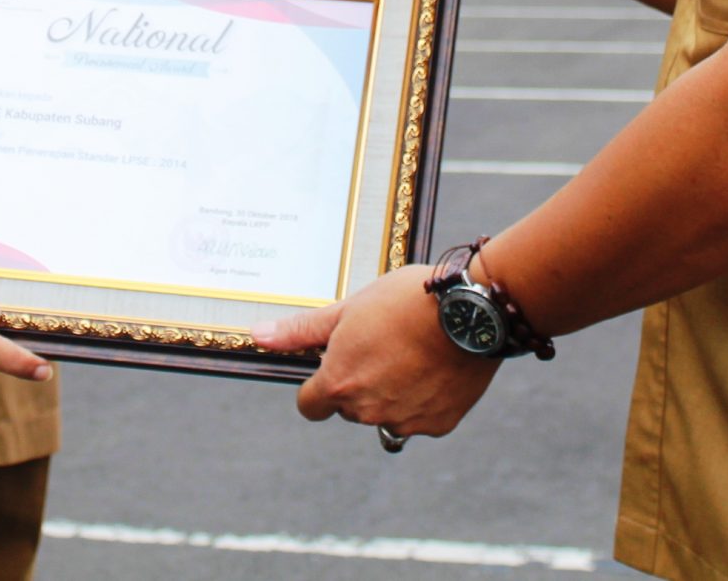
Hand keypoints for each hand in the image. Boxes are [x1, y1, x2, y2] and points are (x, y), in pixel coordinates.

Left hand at [254, 265, 499, 439]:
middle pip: (350, 407)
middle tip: (383, 346)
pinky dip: (424, 399)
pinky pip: (421, 418)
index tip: (336, 366)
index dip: (319, 387)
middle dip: (360, 383)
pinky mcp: (437, 425)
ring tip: (412, 353)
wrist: (469, 309)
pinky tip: (435, 367)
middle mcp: (367, 411)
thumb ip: (302, 331)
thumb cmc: (404, 302)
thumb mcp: (348, 309)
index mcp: (339, 384)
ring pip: (386, 414)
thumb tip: (258, 336)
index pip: (311, 406)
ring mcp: (404, 421)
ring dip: (392, 393)